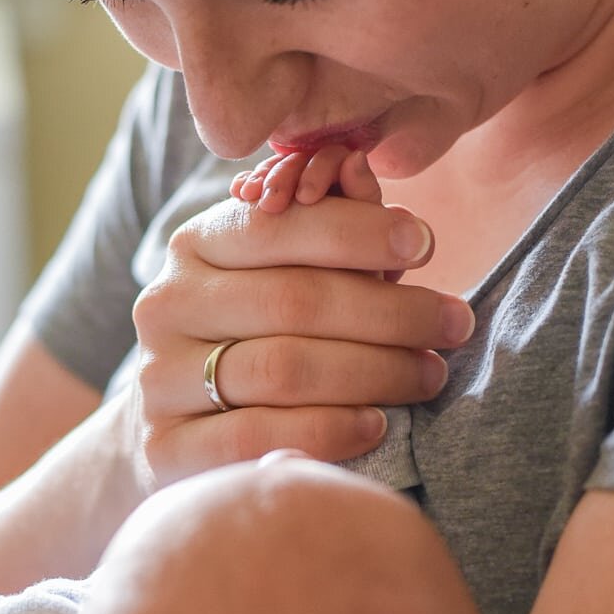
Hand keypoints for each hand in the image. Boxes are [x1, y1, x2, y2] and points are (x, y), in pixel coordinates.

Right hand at [128, 147, 474, 487]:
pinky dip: (327, 429)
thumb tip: (359, 165)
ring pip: (282, 369)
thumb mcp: (287, 272)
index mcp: (194, 245)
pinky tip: (377, 424)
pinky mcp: (165, 448)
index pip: (279, 226)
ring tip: (430, 374)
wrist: (179, 427)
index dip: (358, 231)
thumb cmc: (257, 333)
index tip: (427, 242)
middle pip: (294, 301)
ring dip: (374, 371)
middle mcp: (166, 304)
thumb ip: (331, 224)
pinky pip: (256, 436)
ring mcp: (158, 379)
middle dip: (389, 311)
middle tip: (455, 323)